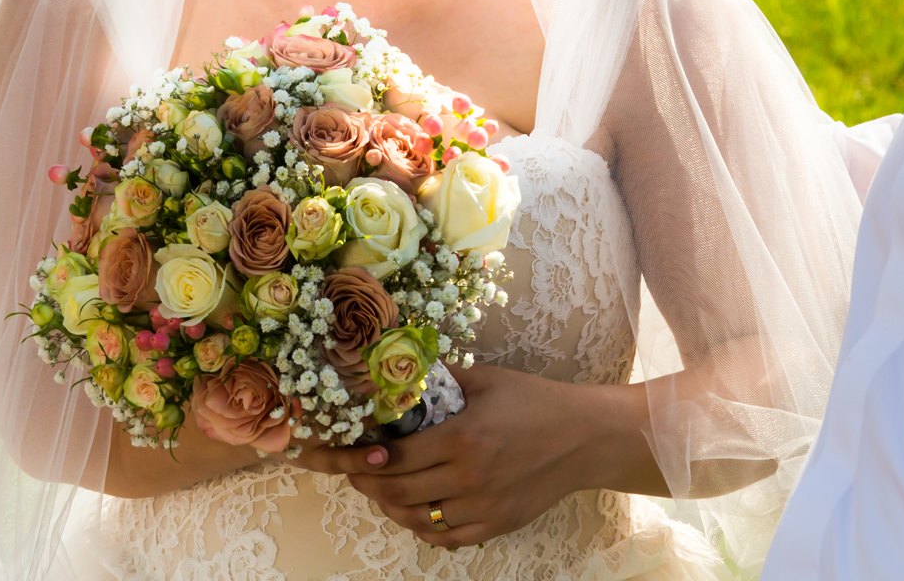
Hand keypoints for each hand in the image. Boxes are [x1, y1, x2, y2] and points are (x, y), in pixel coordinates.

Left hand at [288, 364, 587, 548]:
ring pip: (413, 518)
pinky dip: (419, 524)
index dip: (347, 458)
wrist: (585, 437)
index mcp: (461, 438)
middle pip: (393, 492)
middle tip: (344, 466)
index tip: (318, 455)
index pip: (388, 457)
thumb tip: (395, 368)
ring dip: (385, 504)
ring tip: (375, 485)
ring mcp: (481, 507)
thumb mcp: (485, 379)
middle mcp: (468, 478)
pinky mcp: (495, 525)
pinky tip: (412, 507)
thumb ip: (439, 379)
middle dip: (358, 480)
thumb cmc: (534, 401)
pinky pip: (443, 535)